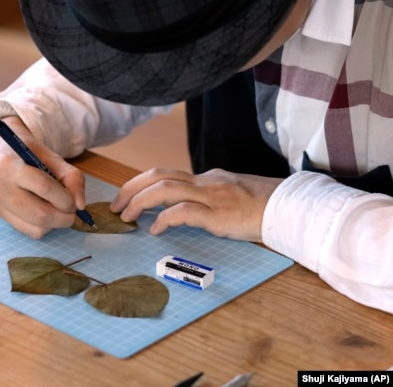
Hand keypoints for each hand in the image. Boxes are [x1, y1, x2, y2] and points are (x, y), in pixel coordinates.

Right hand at [0, 117, 85, 238]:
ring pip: (34, 227)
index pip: (43, 187)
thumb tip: (80, 205)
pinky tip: (44, 212)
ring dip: (54, 224)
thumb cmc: (27, 152)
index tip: (75, 202)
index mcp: (9, 164)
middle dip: (63, 218)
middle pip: (38, 214)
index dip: (65, 199)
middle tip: (72, 212)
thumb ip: (72, 177)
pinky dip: (42, 226)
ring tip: (58, 211)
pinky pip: (26, 230)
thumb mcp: (51, 157)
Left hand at [110, 168, 283, 241]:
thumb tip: (182, 205)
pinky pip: (184, 211)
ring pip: (165, 189)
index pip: (164, 174)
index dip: (139, 184)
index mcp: (205, 178)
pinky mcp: (218, 214)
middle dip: (130, 189)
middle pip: (157, 176)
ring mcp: (211, 196)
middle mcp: (204, 182)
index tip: (124, 197)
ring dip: (139, 202)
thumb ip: (206, 195)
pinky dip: (164, 218)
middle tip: (115, 205)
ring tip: (126, 216)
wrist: (290, 208)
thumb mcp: (229, 193)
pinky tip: (155, 229)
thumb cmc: (261, 205)